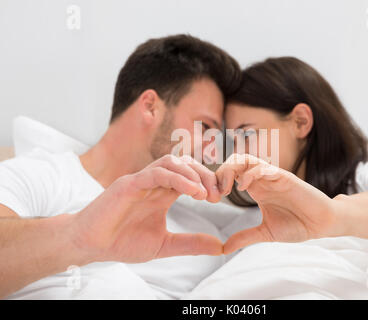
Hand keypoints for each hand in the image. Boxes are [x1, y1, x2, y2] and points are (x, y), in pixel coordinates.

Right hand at [72, 155, 222, 262]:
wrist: (90, 246)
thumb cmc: (122, 241)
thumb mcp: (164, 244)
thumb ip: (190, 243)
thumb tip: (219, 246)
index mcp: (163, 193)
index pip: (191, 177)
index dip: (208, 182)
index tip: (219, 197)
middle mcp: (154, 183)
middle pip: (185, 165)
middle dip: (205, 175)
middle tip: (217, 195)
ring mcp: (141, 180)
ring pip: (172, 163)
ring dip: (193, 174)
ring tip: (204, 194)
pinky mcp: (128, 184)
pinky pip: (156, 173)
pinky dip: (177, 178)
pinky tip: (192, 191)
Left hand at [216, 154, 339, 253]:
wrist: (321, 225)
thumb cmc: (297, 225)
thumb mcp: (265, 233)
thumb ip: (245, 237)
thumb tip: (223, 248)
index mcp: (256, 188)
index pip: (231, 173)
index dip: (218, 181)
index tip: (211, 199)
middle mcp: (262, 179)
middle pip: (235, 161)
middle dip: (221, 172)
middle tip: (217, 193)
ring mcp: (272, 176)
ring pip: (247, 159)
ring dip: (232, 169)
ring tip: (227, 189)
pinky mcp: (285, 177)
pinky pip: (265, 167)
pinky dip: (251, 174)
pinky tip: (244, 187)